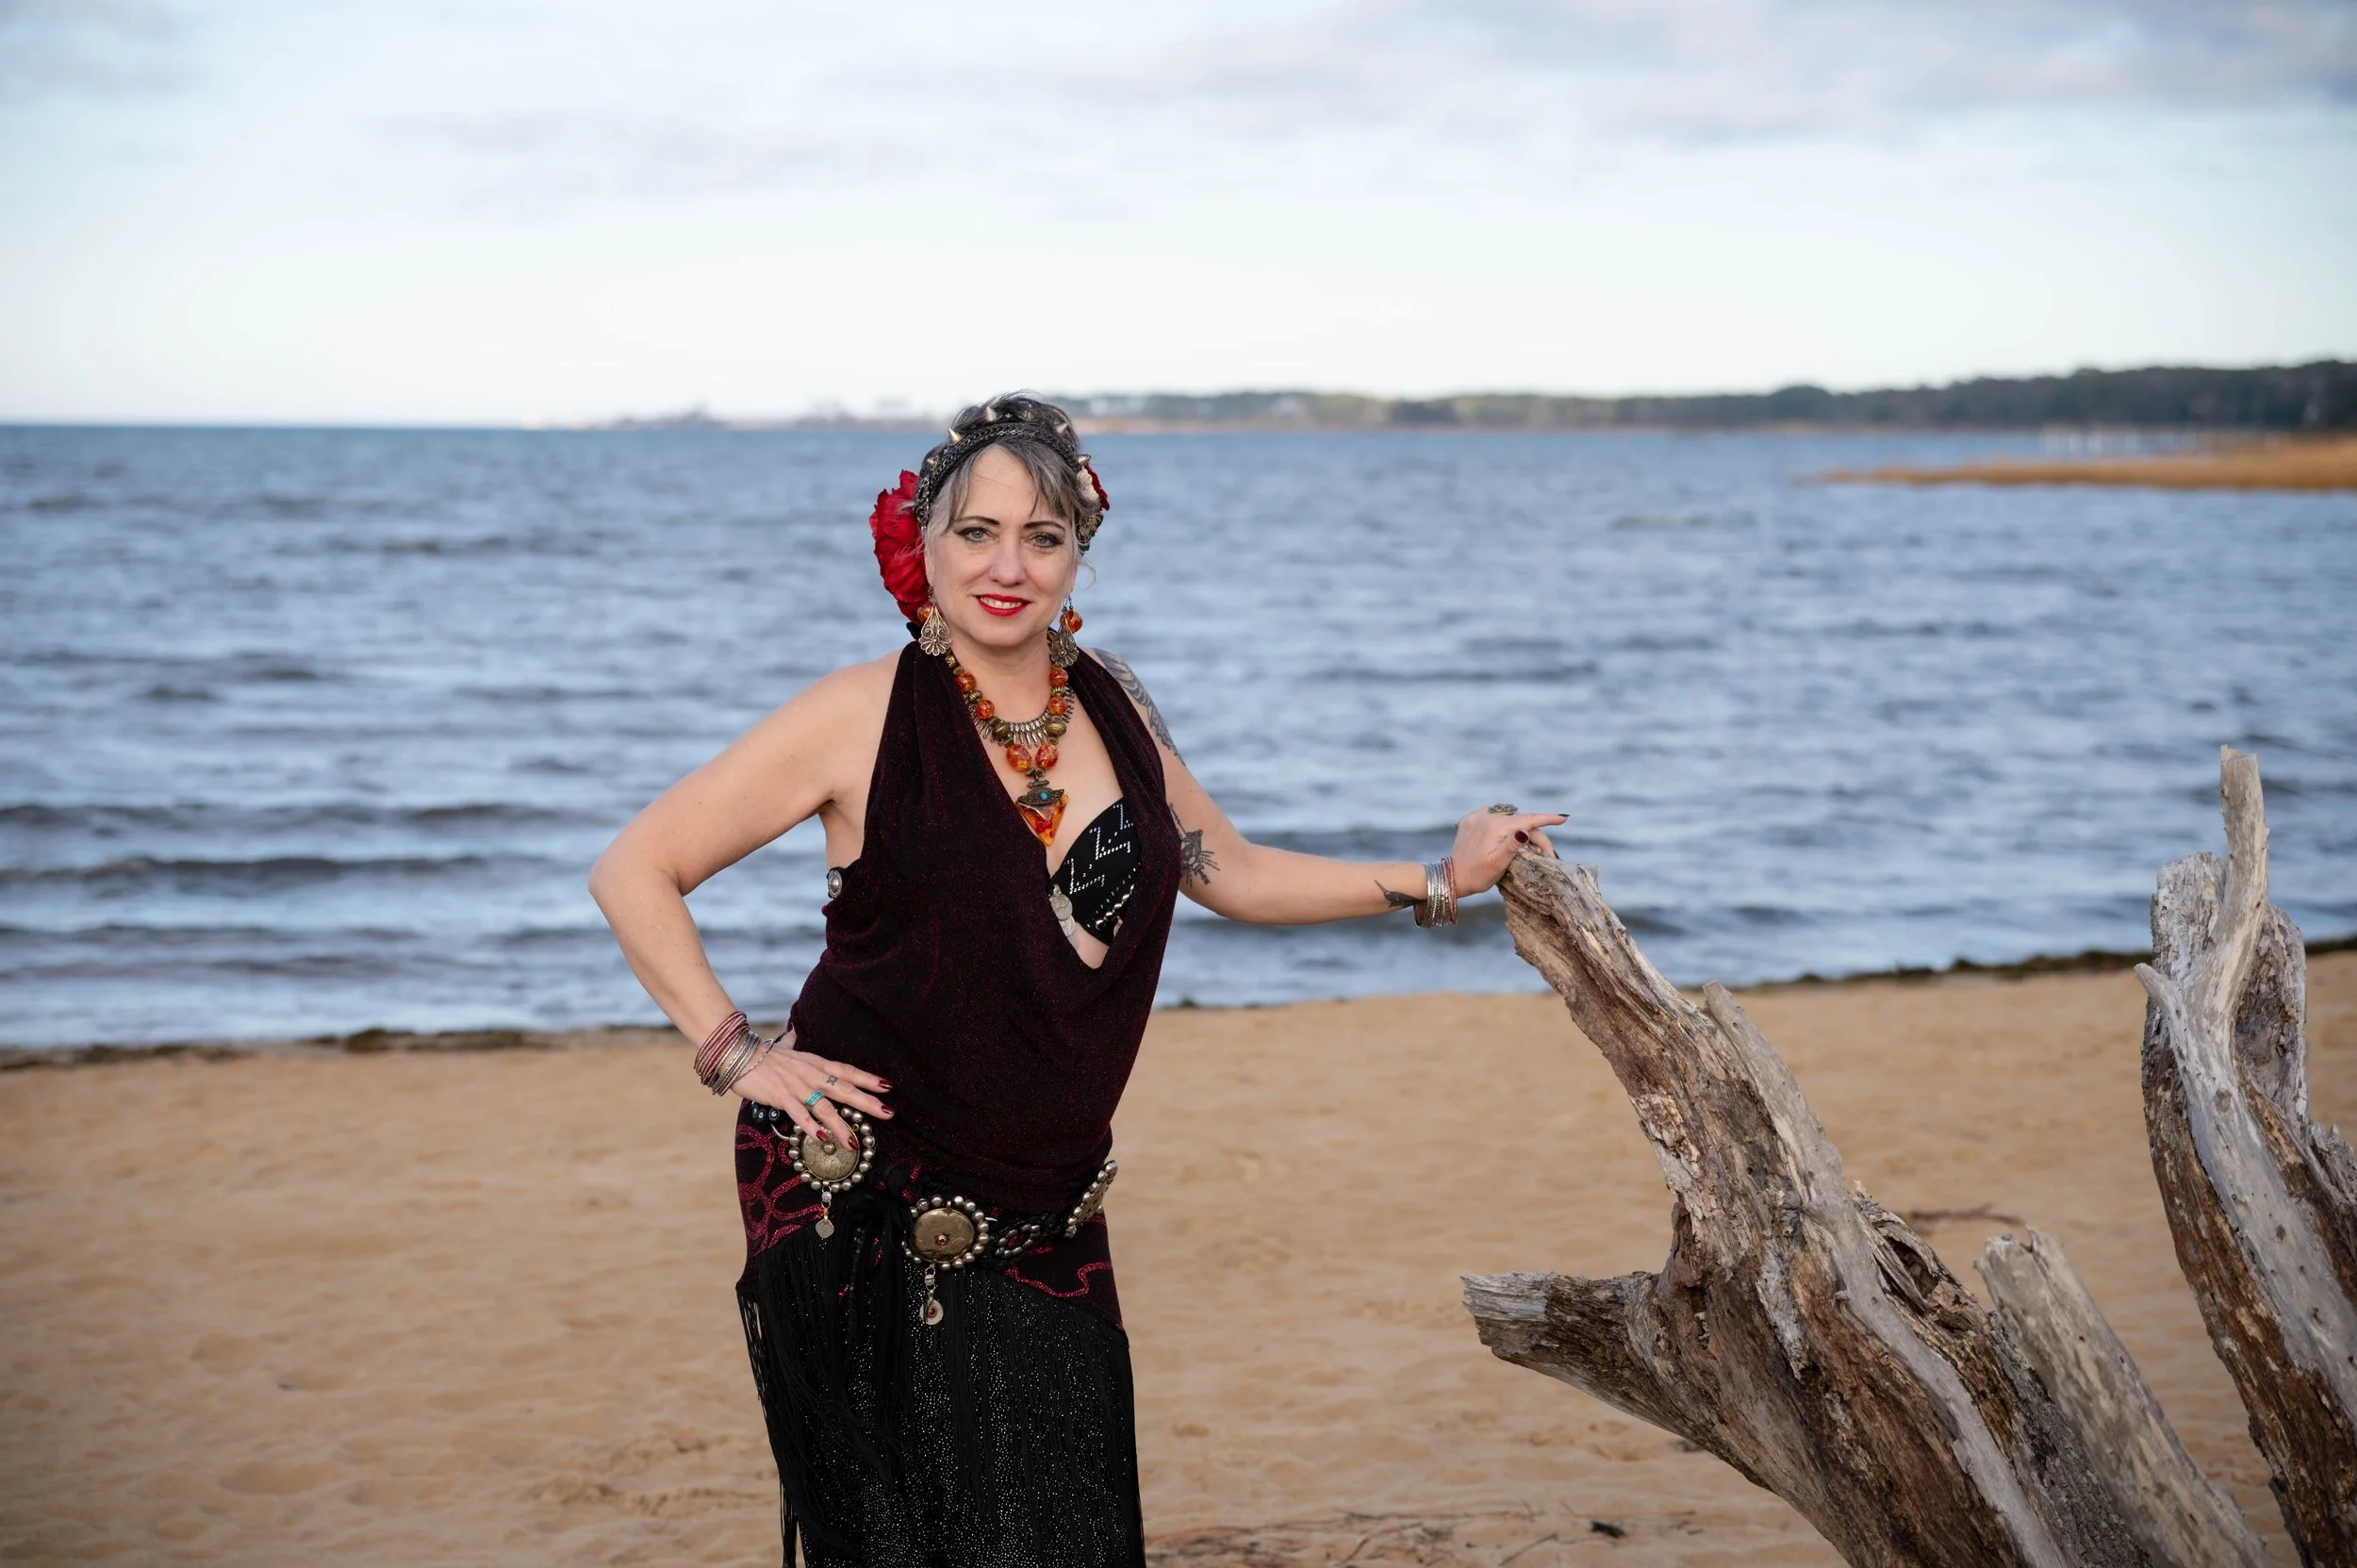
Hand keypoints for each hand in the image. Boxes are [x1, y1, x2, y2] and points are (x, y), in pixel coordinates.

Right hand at [735, 1029, 892, 1148]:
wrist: (737, 1053)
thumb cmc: (761, 1054)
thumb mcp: (783, 1047)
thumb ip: (792, 1042)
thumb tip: (794, 1031)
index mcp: (815, 1063)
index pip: (847, 1070)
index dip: (867, 1078)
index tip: (887, 1086)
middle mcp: (811, 1074)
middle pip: (845, 1089)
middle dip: (868, 1102)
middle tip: (889, 1113)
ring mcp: (797, 1086)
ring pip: (825, 1107)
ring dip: (841, 1125)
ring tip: (854, 1141)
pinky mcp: (780, 1097)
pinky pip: (799, 1114)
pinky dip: (811, 1127)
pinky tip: (822, 1139)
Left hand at [1448, 805, 1565, 895]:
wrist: (1452, 877)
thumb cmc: (1477, 875)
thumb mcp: (1497, 864)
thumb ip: (1512, 846)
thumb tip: (1525, 832)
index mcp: (1495, 827)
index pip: (1527, 819)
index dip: (1547, 818)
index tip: (1564, 818)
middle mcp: (1486, 816)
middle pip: (1520, 820)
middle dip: (1536, 833)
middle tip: (1547, 854)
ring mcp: (1477, 816)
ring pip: (1509, 817)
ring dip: (1522, 827)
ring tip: (1532, 845)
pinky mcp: (1471, 820)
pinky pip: (1494, 816)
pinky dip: (1505, 823)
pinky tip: (1509, 834)